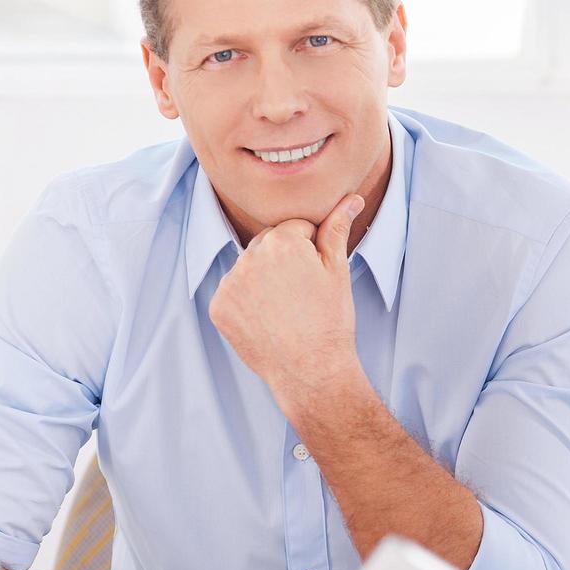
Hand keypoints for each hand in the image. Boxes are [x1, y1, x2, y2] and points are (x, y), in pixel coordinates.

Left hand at [209, 194, 366, 414]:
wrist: (311, 370)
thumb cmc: (330, 321)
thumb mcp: (338, 270)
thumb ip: (337, 228)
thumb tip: (351, 199)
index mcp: (282, 241)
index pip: (294, 229)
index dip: (310, 251)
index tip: (316, 278)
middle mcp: (249, 256)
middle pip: (267, 245)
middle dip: (283, 261)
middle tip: (302, 295)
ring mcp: (229, 284)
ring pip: (249, 268)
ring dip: (263, 281)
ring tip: (285, 309)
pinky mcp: (218, 308)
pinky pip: (233, 294)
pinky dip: (247, 303)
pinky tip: (267, 320)